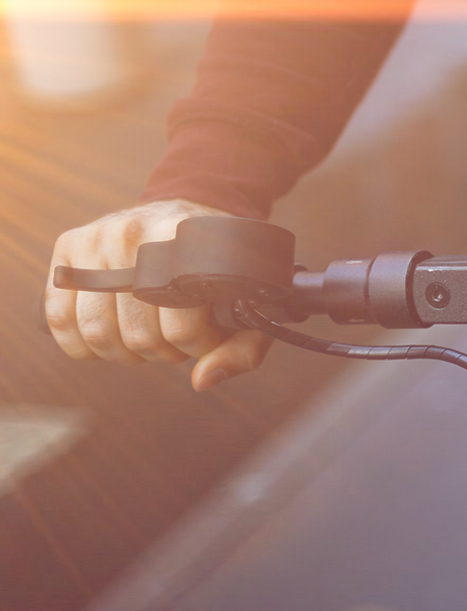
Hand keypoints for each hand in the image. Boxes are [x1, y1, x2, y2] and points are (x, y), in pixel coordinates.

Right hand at [44, 198, 270, 390]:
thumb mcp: (246, 301)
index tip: (207, 337)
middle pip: (138, 337)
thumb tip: (201, 382)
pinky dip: (80, 344)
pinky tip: (108, 340)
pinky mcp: (69, 245)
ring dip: (125, 352)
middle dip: (162, 352)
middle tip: (176, 338)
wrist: (190, 211)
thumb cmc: (219, 267)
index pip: (182, 330)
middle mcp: (136, 235)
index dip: (198, 347)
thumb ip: (241, 348)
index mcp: (187, 245)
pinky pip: (57, 316)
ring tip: (148, 336)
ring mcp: (97, 237)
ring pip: (96, 332)